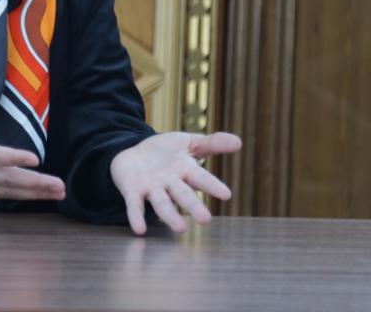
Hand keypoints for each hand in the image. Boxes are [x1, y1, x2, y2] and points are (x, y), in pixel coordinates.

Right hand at [0, 90, 65, 200]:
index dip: (12, 158)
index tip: (34, 159)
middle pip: (8, 179)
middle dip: (35, 183)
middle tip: (59, 187)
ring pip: (8, 189)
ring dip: (34, 192)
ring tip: (57, 192)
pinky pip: (2, 193)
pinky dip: (21, 194)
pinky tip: (36, 195)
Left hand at [110, 131, 241, 234]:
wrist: (132, 150)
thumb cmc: (165, 151)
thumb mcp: (187, 142)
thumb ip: (211, 143)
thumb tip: (239, 141)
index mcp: (185, 170)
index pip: (201, 178)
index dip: (212, 185)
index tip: (226, 194)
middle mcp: (170, 183)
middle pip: (183, 195)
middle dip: (193, 206)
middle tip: (205, 220)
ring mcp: (151, 188)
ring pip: (161, 203)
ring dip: (170, 215)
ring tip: (180, 228)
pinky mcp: (132, 190)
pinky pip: (134, 204)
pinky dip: (136, 216)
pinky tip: (139, 229)